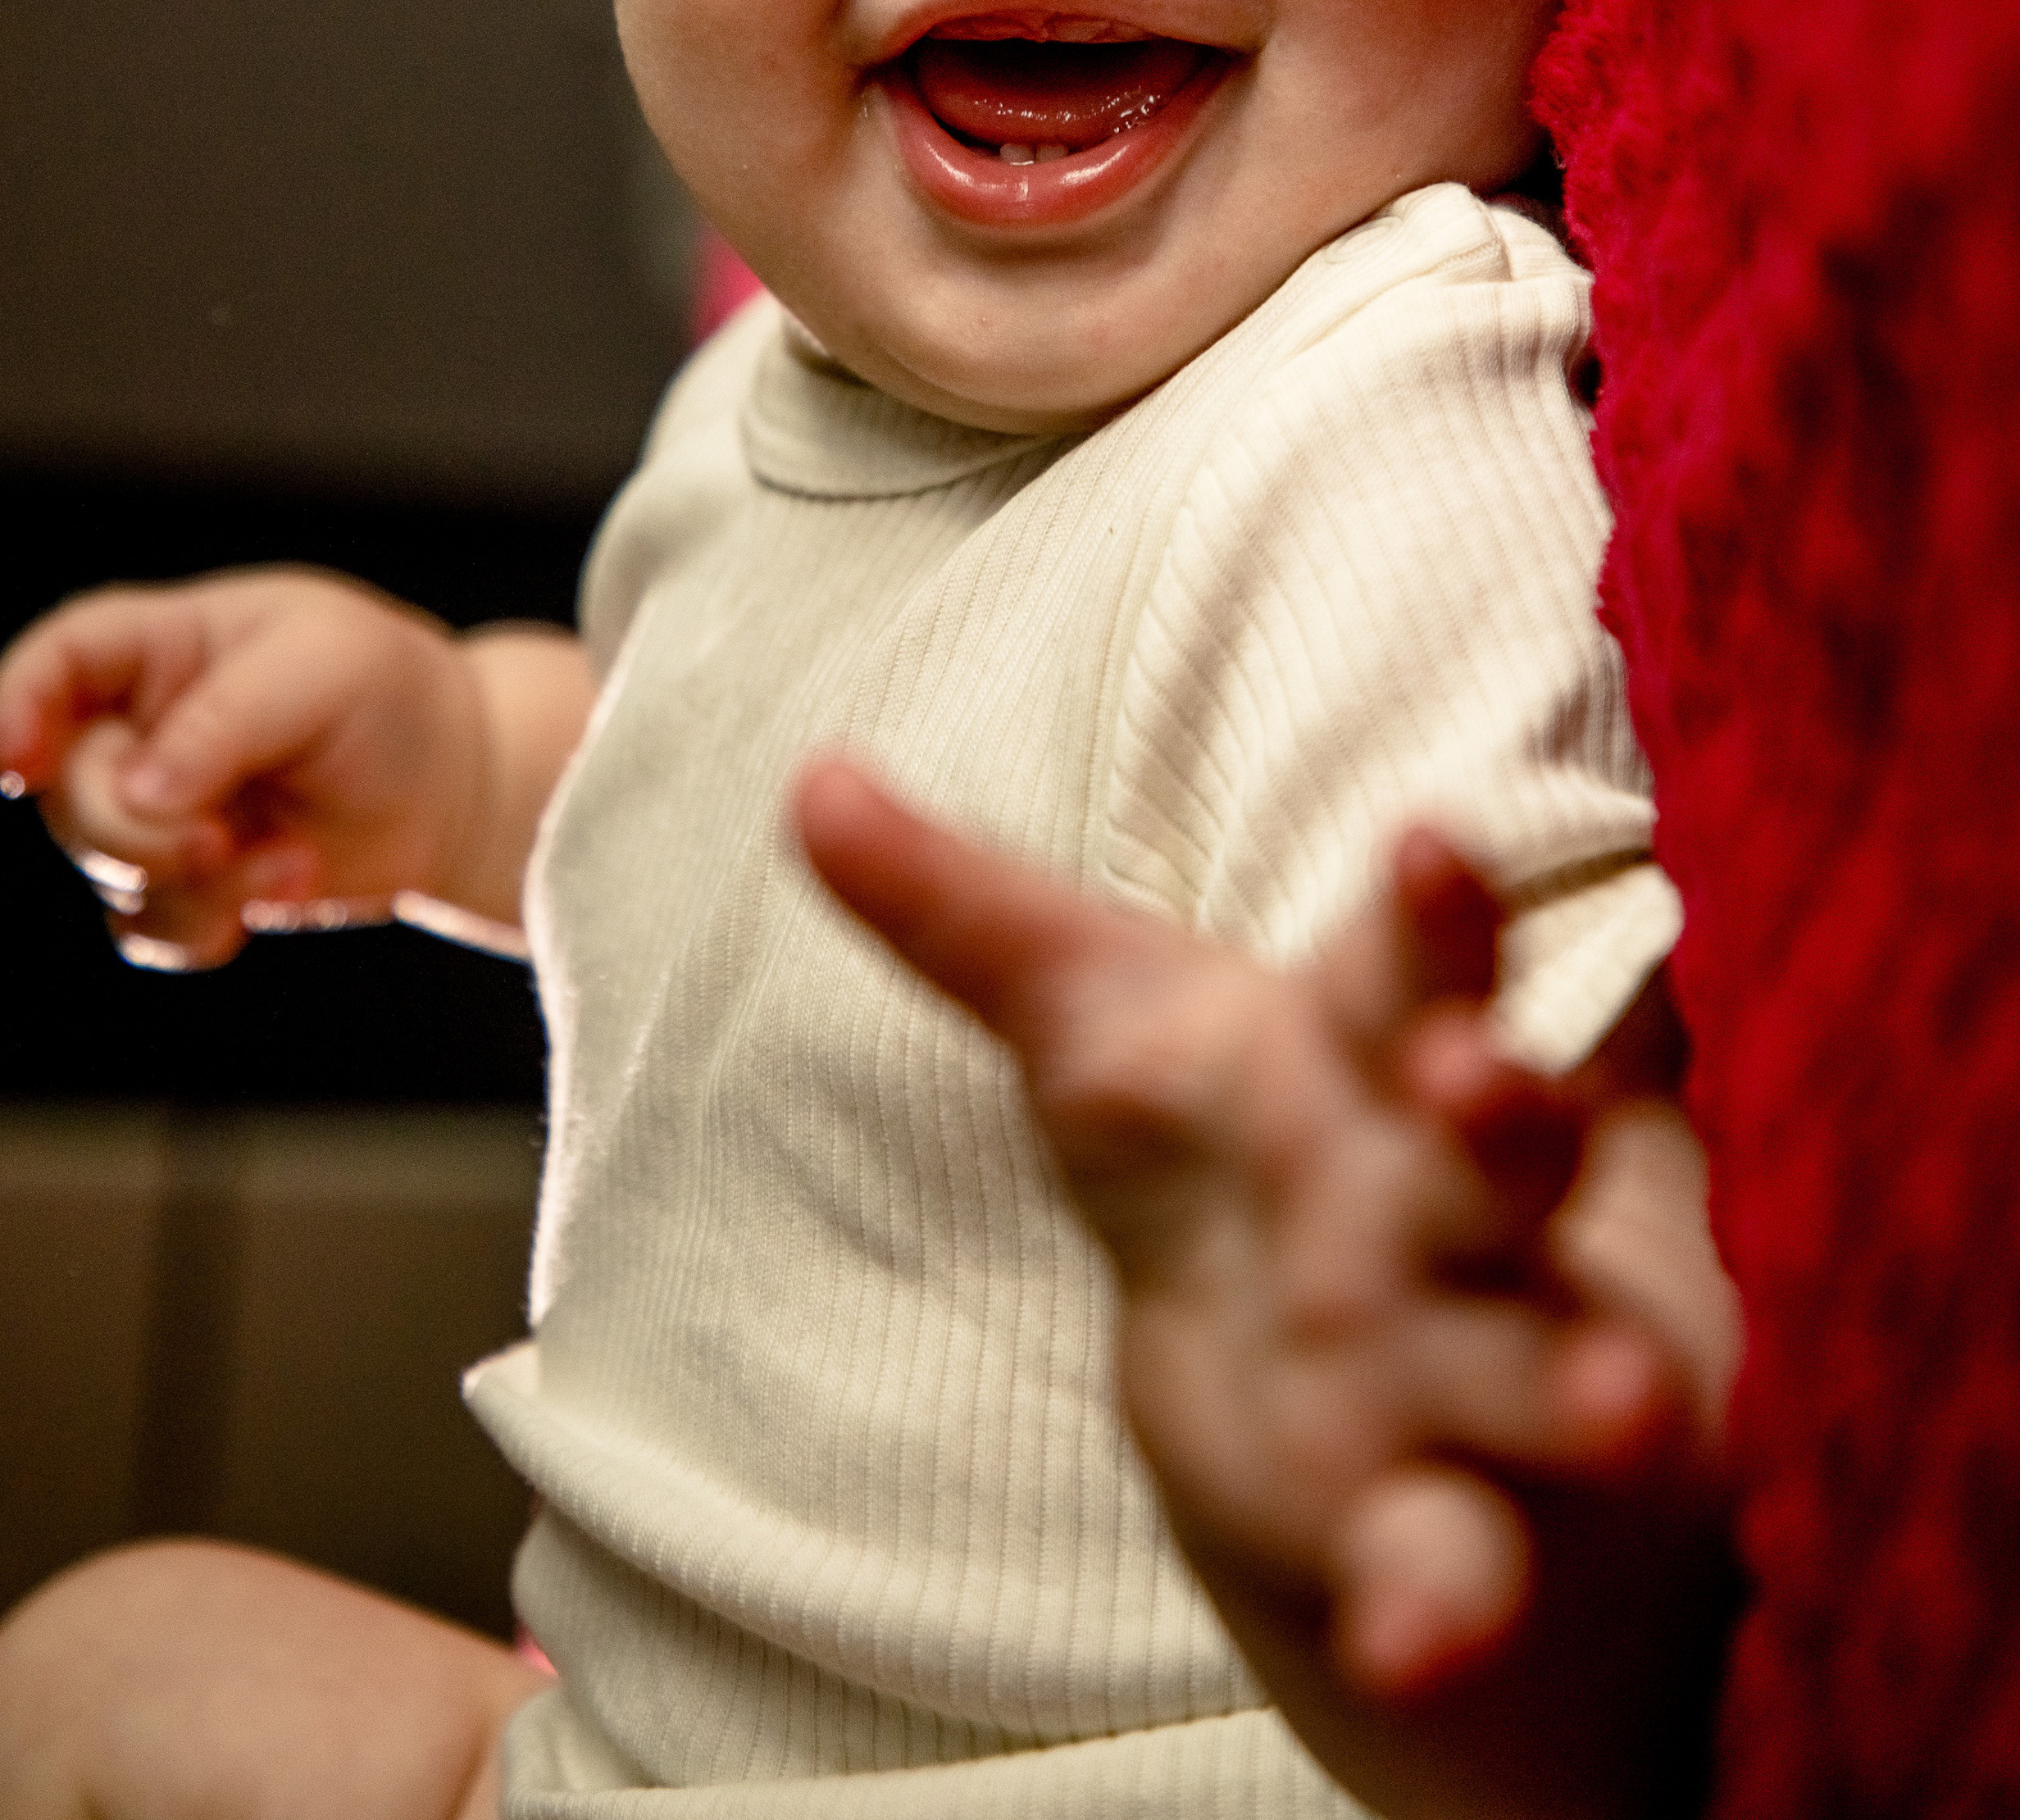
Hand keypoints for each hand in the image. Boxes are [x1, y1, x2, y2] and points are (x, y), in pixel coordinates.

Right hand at [0, 570, 588, 968]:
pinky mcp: (193, 881)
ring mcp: (162, 810)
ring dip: (189, 882)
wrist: (460, 779)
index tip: (23, 765)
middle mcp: (143, 727)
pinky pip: (150, 924)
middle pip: (70, 788)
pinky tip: (288, 882)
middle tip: (216, 837)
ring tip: (290, 860)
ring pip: (107, 869)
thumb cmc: (390, 690)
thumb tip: (140, 794)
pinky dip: (207, 923)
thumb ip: (225, 722)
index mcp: (163, 645)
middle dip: (132, 830)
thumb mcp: (326, 667)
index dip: (17, 706)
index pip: (56, 661)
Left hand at [796, 759, 1738, 1819]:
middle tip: (1481, 1079)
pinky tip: (1415, 1647)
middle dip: (1509, 1108)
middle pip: (1505, 1138)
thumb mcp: (1092, 1026)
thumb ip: (963, 914)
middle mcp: (1449, 1191)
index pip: (1414, 952)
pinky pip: (1463, 1567)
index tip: (1421, 838)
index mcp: (1370, 1045)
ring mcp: (1475, 1362)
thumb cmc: (1218, 1139)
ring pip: (1540, 1358)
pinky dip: (1445, 1610)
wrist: (1316, 1366)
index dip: (1430, 901)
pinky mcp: (1453, 1526)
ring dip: (1579, 1379)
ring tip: (1617, 1408)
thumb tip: (810, 780)